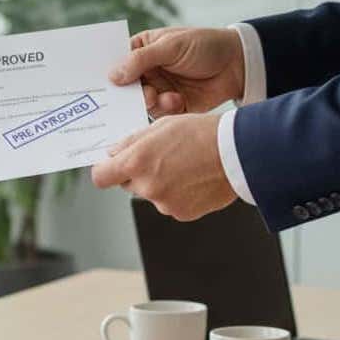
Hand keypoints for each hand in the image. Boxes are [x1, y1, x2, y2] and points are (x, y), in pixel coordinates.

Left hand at [91, 113, 236, 220]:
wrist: (239, 153)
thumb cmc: (202, 134)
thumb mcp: (160, 126)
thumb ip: (131, 142)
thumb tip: (113, 153)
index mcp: (136, 162)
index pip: (101, 177)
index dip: (105, 170)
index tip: (110, 166)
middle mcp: (147, 186)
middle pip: (127, 184)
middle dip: (137, 173)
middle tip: (160, 158)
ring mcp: (164, 203)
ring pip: (151, 194)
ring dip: (160, 183)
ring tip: (184, 166)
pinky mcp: (181, 213)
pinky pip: (170, 204)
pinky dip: (177, 194)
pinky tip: (193, 178)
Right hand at [110, 27, 244, 117]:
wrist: (238, 64)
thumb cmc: (204, 45)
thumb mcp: (170, 46)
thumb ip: (141, 60)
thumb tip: (112, 75)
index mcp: (141, 51)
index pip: (116, 62)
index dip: (107, 72)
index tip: (100, 84)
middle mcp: (145, 72)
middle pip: (124, 87)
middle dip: (128, 94)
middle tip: (139, 94)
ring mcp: (158, 89)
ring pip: (140, 102)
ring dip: (150, 101)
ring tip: (162, 96)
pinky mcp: (171, 106)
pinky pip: (158, 114)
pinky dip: (165, 109)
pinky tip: (177, 101)